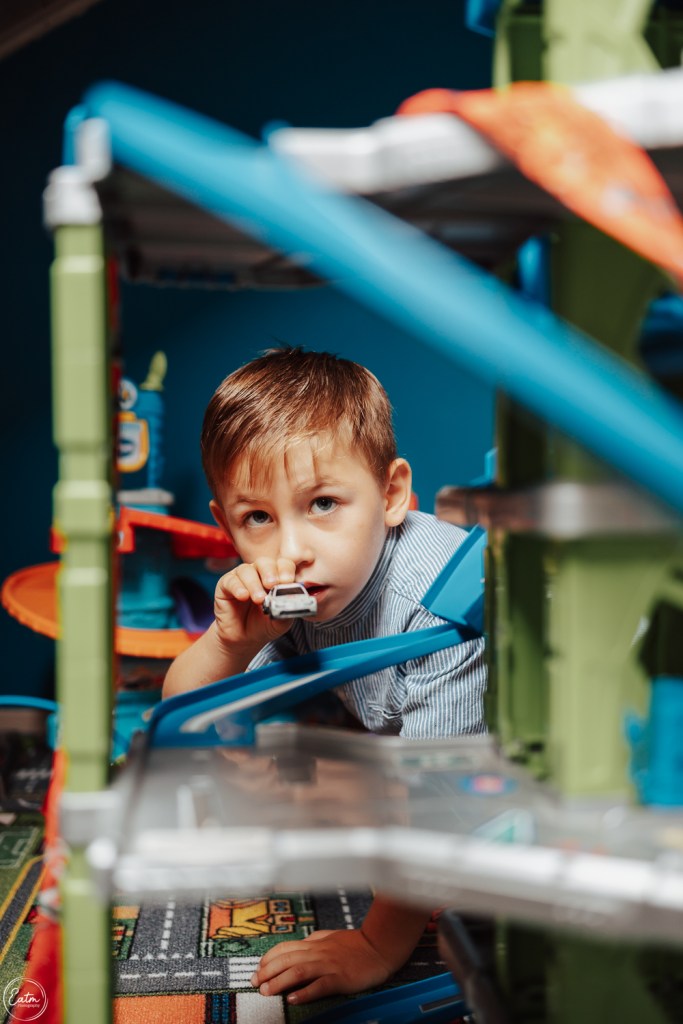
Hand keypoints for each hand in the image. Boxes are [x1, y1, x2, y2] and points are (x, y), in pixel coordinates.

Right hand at [213, 557, 296, 654]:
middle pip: (264, 562)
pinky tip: (243, 597)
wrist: (243, 639)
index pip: (283, 564)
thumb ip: (287, 609)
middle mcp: (258, 573)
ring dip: (254, 584)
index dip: (286, 570)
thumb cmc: (264, 625)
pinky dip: (238, 587)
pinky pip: (231, 580)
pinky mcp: (225, 584)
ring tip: (259, 599)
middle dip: (270, 572)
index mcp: (276, 577)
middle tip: (272, 585)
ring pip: (247, 570)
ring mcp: (241, 577)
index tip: (287, 581)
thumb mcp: (281, 621)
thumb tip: (293, 599)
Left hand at [251, 929, 393, 1004]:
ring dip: (279, 981)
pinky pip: (319, 985)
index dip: (268, 958)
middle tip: (254, 983)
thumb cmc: (355, 944)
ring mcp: (328, 965)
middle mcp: (318, 952)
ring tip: (266, 992)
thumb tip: (299, 943)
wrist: (379, 947)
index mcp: (314, 943)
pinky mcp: (340, 978)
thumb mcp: (330, 937)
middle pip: (286, 959)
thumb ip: (314, 940)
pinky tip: (293, 999)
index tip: (257, 969)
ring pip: (298, 971)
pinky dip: (305, 992)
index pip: (284, 948)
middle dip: (267, 971)